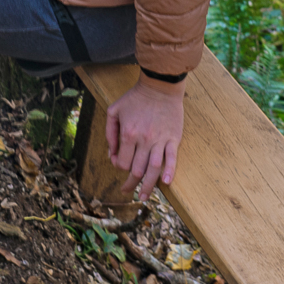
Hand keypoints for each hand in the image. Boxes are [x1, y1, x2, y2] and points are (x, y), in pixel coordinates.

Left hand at [105, 76, 184, 200]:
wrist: (160, 87)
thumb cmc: (135, 98)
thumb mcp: (114, 111)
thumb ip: (110, 134)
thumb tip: (112, 155)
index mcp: (128, 134)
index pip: (123, 162)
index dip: (119, 167)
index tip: (120, 165)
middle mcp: (144, 140)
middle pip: (137, 170)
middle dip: (131, 183)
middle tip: (129, 192)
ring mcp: (160, 140)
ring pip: (154, 169)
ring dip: (148, 185)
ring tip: (144, 197)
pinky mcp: (173, 139)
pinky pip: (172, 159)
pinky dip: (169, 172)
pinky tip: (166, 183)